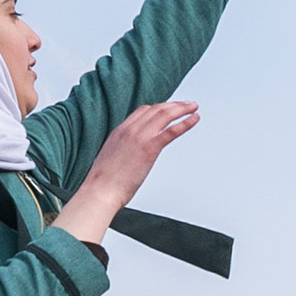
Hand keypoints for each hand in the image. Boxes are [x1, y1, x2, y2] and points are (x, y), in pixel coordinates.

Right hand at [54, 101, 200, 242]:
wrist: (100, 191)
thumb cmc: (104, 182)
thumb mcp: (112, 158)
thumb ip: (123, 151)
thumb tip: (130, 156)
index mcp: (119, 131)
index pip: (142, 111)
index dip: (159, 108)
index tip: (170, 108)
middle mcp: (129, 129)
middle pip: (156, 109)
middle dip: (174, 105)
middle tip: (187, 105)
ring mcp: (140, 137)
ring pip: (164, 114)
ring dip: (182, 108)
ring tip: (194, 107)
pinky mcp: (149, 147)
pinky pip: (171, 130)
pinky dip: (185, 122)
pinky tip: (194, 119)